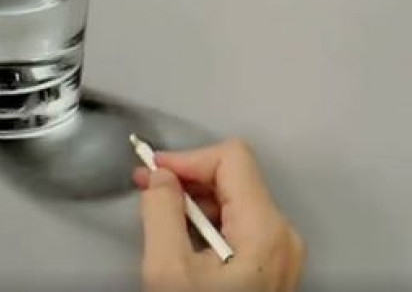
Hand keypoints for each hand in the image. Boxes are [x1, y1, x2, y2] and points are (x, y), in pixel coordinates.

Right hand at [133, 139, 304, 290]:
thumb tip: (159, 178)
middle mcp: (281, 236)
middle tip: (147, 187)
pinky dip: (205, 221)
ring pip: (233, 199)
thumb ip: (160, 213)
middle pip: (233, 177)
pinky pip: (237, 224)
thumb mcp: (168, 270)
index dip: (186, 158)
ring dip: (193, 201)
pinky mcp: (269, 264)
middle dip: (186, 178)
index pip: (230, 158)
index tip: (153, 169)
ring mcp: (278, 251)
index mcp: (264, 230)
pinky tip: (181, 238)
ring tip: (160, 217)